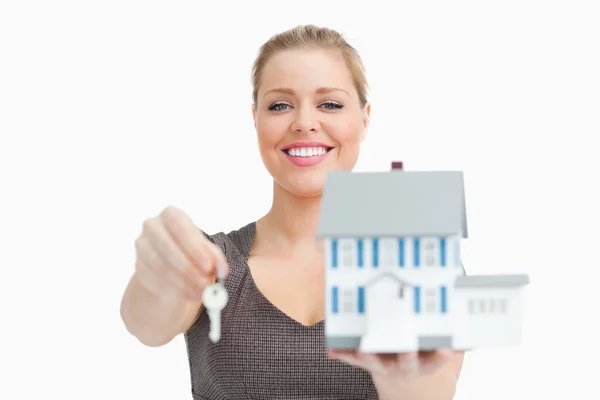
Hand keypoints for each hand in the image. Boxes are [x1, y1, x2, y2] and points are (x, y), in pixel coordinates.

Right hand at [133, 206, 227, 300]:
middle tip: (205, 285)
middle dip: (189, 269)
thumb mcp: (205, 249)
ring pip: (160, 267)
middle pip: (168, 248)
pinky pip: (154, 280)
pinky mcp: (138, 266)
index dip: (195, 248)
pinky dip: (173, 291)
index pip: (181, 228)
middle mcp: (153, 227)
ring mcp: (142, 246)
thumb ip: (214, 256)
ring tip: (200, 293)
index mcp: (171, 215)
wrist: (168, 262)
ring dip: (183, 283)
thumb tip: (222, 270)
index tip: (209, 266)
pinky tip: (187, 295)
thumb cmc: (190, 250)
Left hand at [328, 348, 455, 377]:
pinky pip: (353, 362)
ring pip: (376, 363)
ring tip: (360, 347)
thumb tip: (473, 333)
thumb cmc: (422, 356)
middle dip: (406, 354)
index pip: (437, 360)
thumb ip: (454, 344)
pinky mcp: (367, 365)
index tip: (447, 349)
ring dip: (368, 356)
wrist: (403, 381)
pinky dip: (342, 356)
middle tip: (406, 347)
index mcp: (426, 363)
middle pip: (407, 362)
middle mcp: (406, 367)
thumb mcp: (438, 352)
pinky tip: (331, 351)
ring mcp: (385, 368)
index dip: (442, 355)